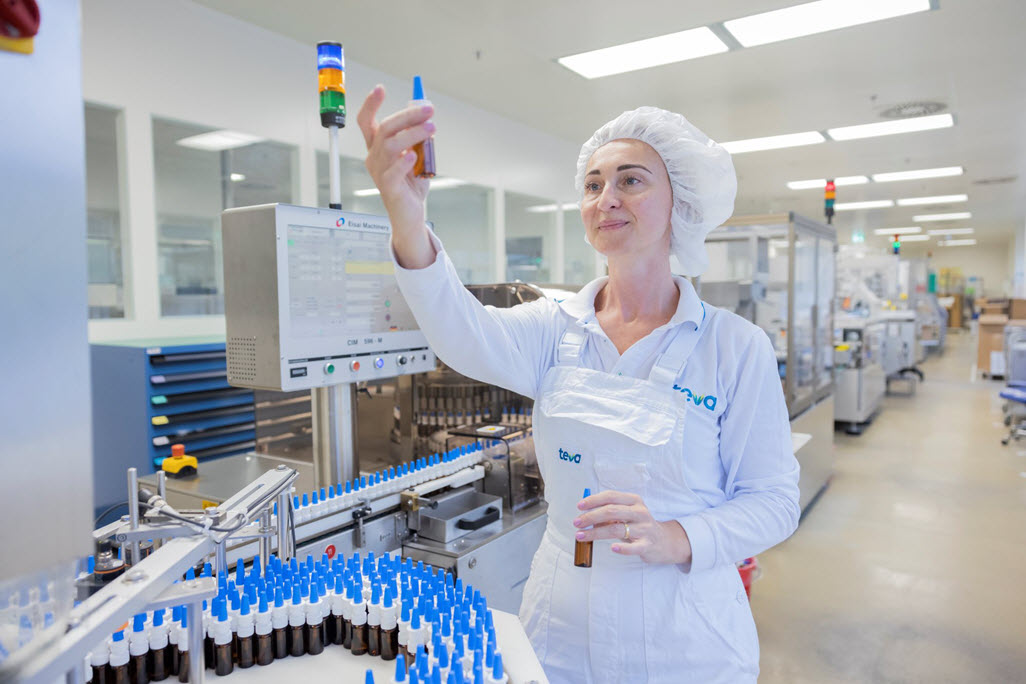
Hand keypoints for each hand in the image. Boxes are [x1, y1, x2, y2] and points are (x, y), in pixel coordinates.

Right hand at [357, 85, 436, 267]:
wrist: (411, 214)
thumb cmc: (411, 184)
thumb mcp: (416, 155)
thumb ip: (418, 137)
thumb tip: (425, 114)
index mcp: (377, 148)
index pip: (367, 122)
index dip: (370, 105)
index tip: (380, 88)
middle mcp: (375, 158)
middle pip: (384, 129)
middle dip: (407, 115)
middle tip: (428, 109)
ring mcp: (380, 173)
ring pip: (390, 146)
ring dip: (412, 134)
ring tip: (431, 128)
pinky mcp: (389, 189)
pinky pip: (393, 173)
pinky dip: (403, 163)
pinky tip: (414, 155)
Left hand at [573, 490, 692, 565]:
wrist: (664, 541)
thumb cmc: (640, 525)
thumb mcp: (628, 514)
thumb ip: (610, 513)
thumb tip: (586, 515)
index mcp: (633, 501)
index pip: (610, 496)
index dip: (593, 500)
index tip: (579, 506)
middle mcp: (640, 512)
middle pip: (611, 511)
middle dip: (590, 517)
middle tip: (576, 523)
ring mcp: (644, 528)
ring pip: (617, 529)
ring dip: (596, 533)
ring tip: (581, 536)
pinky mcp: (647, 544)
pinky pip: (633, 547)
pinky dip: (622, 548)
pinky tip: (612, 548)